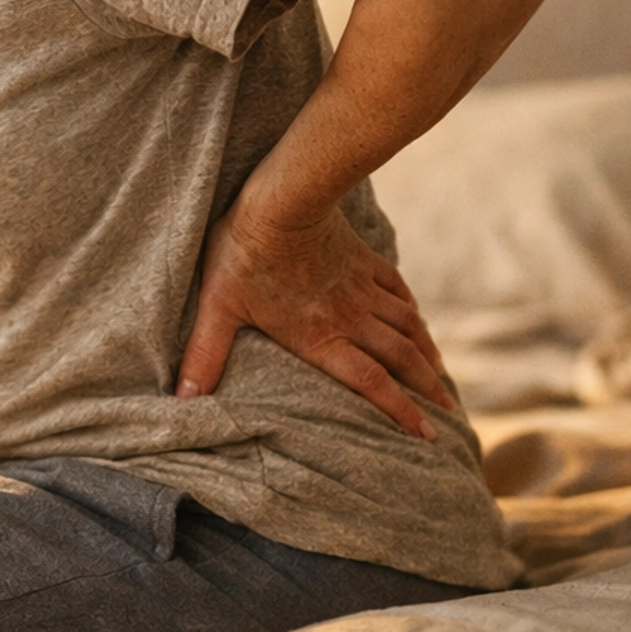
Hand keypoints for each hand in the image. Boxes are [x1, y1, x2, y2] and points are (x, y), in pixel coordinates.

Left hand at [175, 200, 453, 437]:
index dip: (400, 411)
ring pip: (407, 328)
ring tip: (443, 380)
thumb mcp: (218, 307)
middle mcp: (350, 318)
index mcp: (319, 337)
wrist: (281, 197)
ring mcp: (361, 288)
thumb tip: (181, 399)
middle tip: (449, 416)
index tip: (425, 434)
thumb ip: (204, 355)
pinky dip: (414, 314)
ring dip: (428, 356)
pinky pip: (398, 292)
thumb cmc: (244, 253)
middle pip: (400, 360)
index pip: (370, 383)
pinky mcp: (364, 261)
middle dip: (427, 390)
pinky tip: (419, 324)